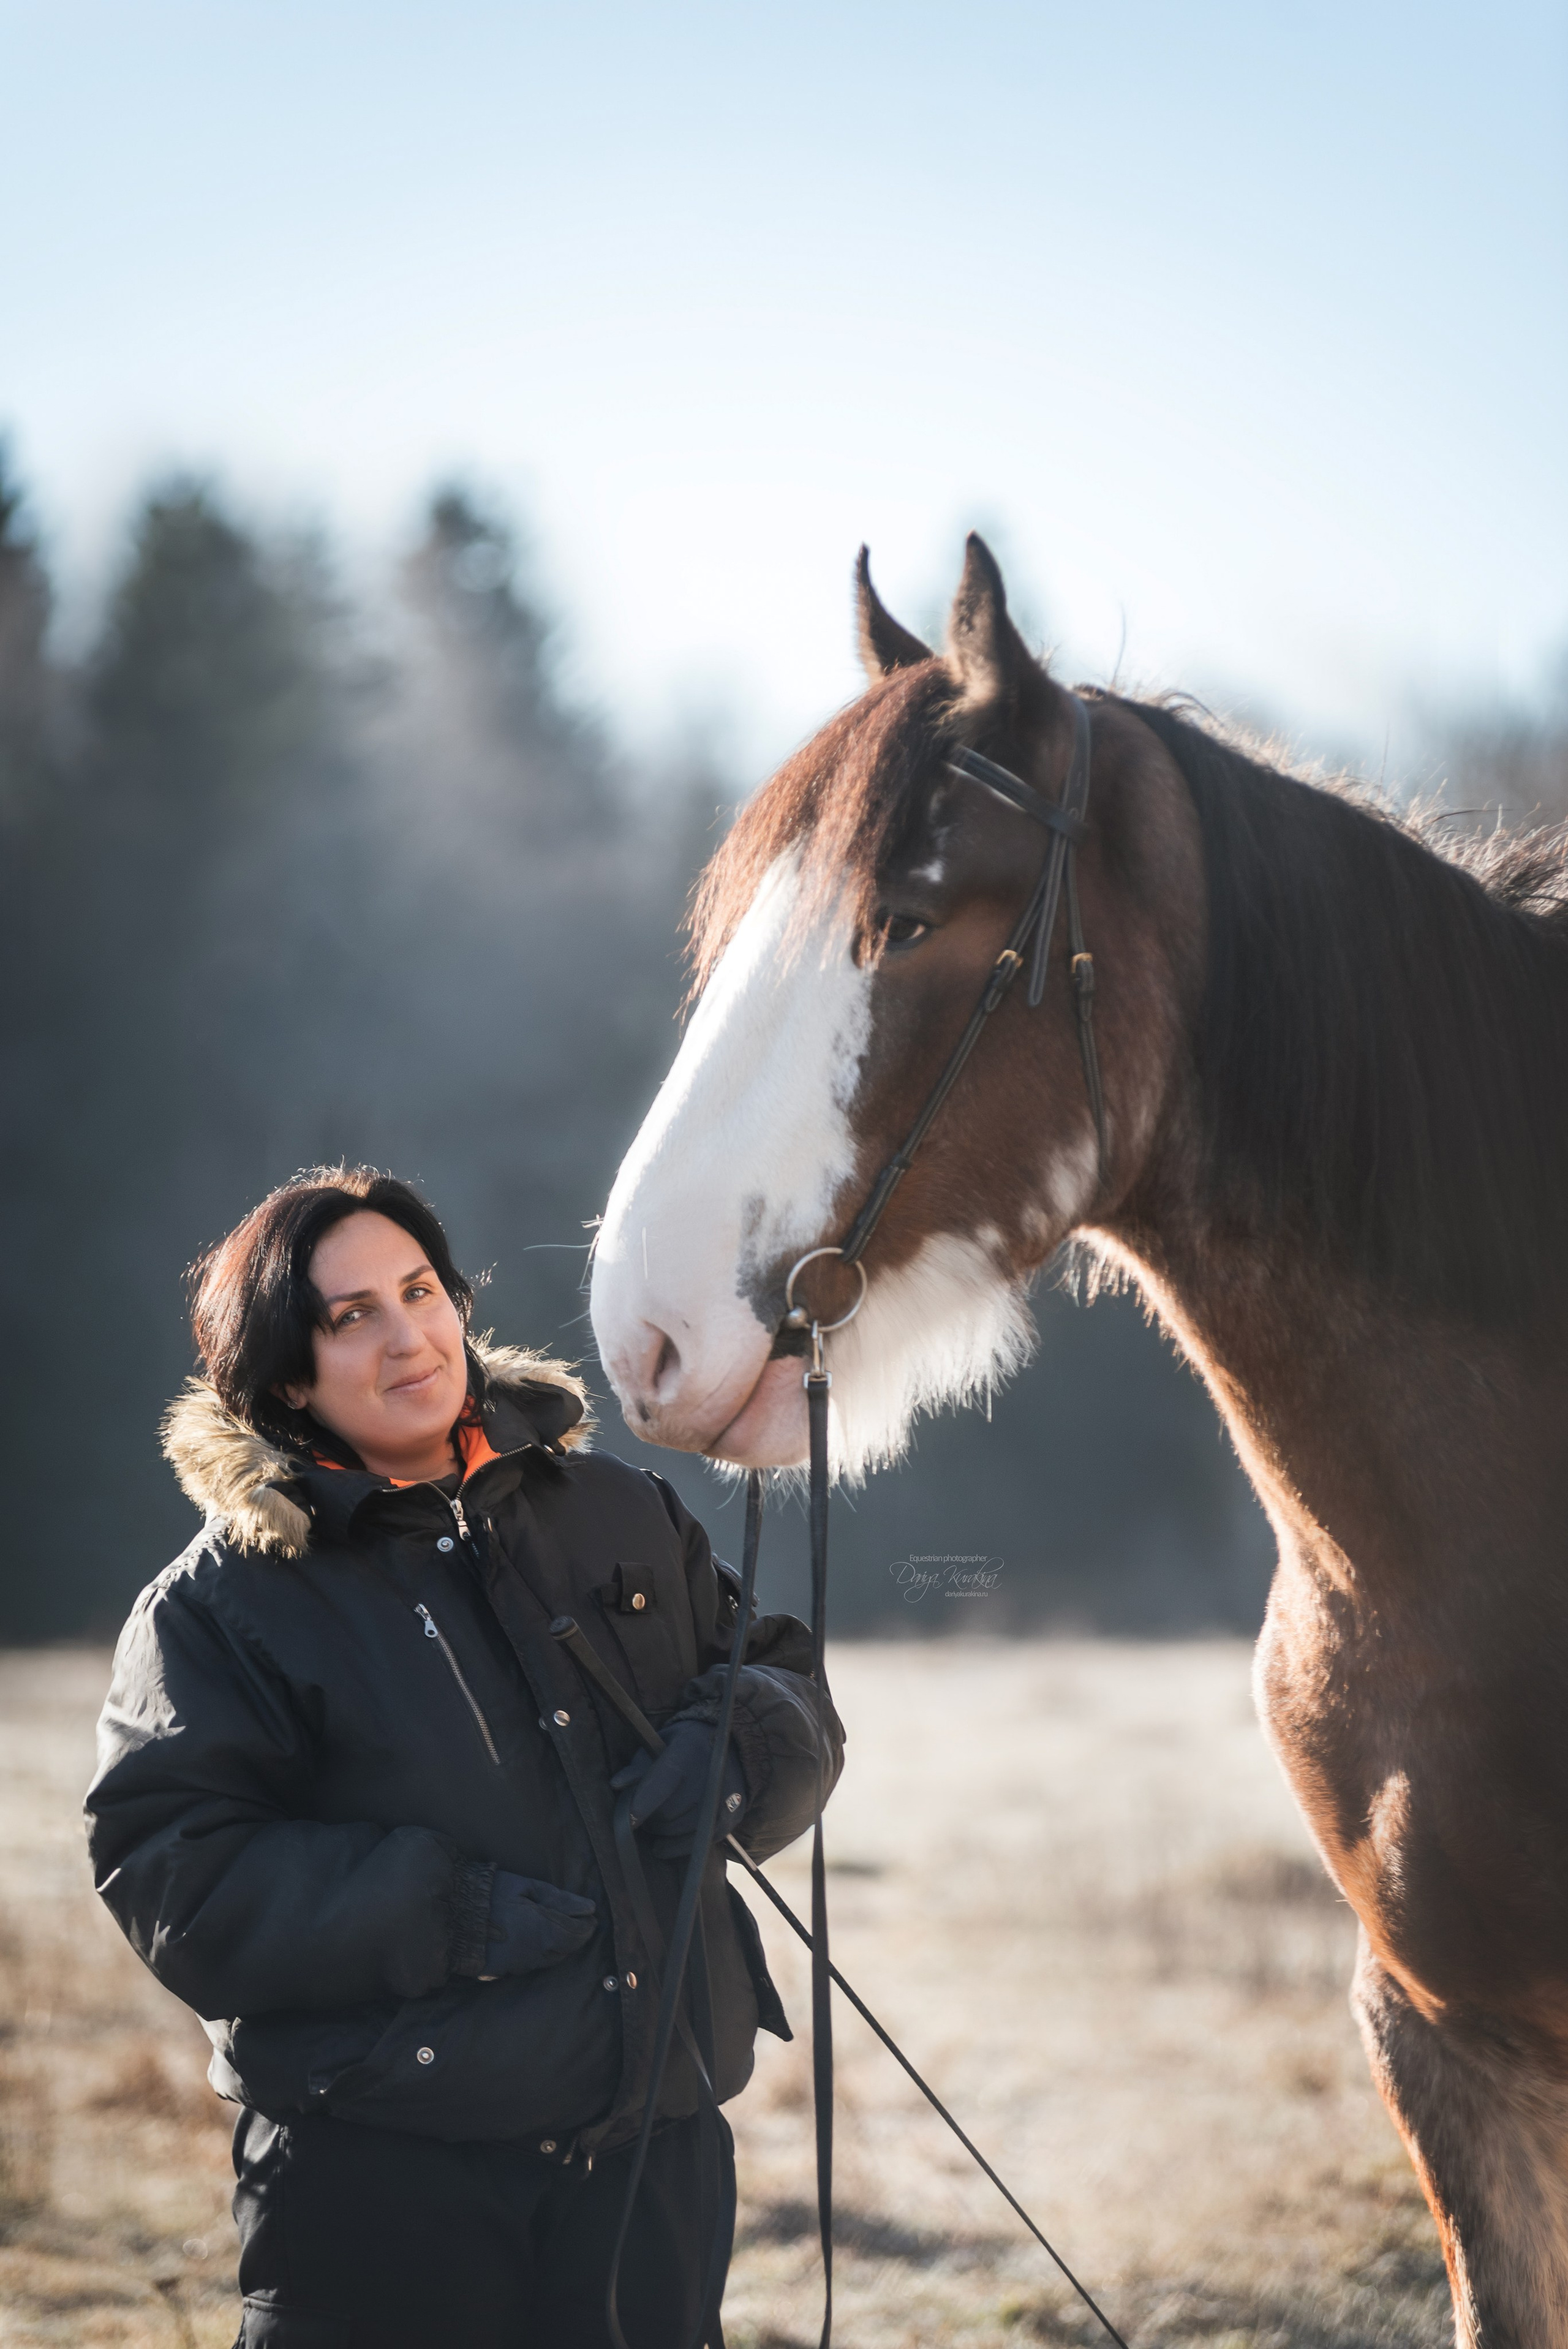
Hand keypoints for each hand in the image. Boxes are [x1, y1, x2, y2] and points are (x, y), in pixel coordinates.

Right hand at [478, 1872, 596, 1976]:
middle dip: (573, 1936)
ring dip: (555, 1946)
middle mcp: (534, 1953)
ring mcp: (518, 1965)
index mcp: (543, 1930)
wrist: (450, 1914)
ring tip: (550, 1927)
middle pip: (565, 1950)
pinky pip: (528, 1965)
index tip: (589, 1915)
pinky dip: (535, 1953)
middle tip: (572, 1919)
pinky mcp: (502, 1972)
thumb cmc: (490, 1893)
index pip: (577, 1935)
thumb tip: (589, 1908)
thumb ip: (559, 1899)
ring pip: (548, 1960)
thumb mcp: (526, 1887)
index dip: (587, 1926)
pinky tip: (528, 1938)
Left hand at [610, 1723, 747, 1857]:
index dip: (642, 1804)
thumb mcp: (661, 1744)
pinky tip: (663, 1843)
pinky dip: (675, 1846)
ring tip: (656, 1822)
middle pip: (668, 1811)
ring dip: (661, 1831)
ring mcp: (722, 1800)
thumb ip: (639, 1765)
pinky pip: (694, 1844)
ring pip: (678, 1830)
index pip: (662, 1782)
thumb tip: (617, 1784)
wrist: (732, 1751)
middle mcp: (709, 1775)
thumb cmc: (686, 1747)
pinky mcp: (728, 1820)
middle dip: (650, 1817)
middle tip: (642, 1814)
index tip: (628, 1820)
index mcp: (688, 1750)